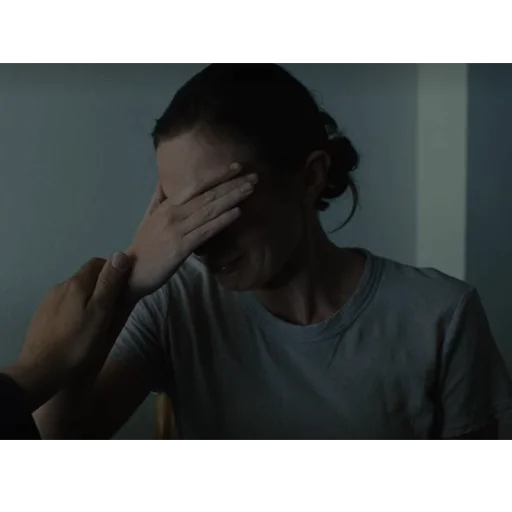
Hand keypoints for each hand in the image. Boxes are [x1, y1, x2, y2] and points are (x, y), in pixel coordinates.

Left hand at [5, 253, 131, 410]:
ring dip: (89, 297)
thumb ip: (109, 284)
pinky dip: (76, 308)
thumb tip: (119, 255)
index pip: (98, 263)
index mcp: (76, 283)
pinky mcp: (43, 315)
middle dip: (102, 284)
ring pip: (75, 290)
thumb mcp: (100, 313)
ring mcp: (49, 300)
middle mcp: (61, 286)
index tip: (123, 288)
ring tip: (98, 319)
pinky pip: (65, 303)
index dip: (113, 271)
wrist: (41, 370)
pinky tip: (79, 327)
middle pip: (86, 276)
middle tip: (114, 306)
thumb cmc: (78, 343)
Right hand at [126, 163, 256, 300]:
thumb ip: (158, 199)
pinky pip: (205, 231)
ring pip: (209, 210)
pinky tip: (237, 213)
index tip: (237, 166)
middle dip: (232, 184)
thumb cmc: (143, 246)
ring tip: (250, 189)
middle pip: (207, 195)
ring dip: (232, 198)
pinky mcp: (180, 247)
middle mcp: (173, 213)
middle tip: (253, 175)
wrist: (130, 272)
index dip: (218, 175)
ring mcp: (177, 229)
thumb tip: (163, 181)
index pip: (196, 185)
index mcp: (168, 206)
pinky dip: (221, 221)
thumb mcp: (148, 218)